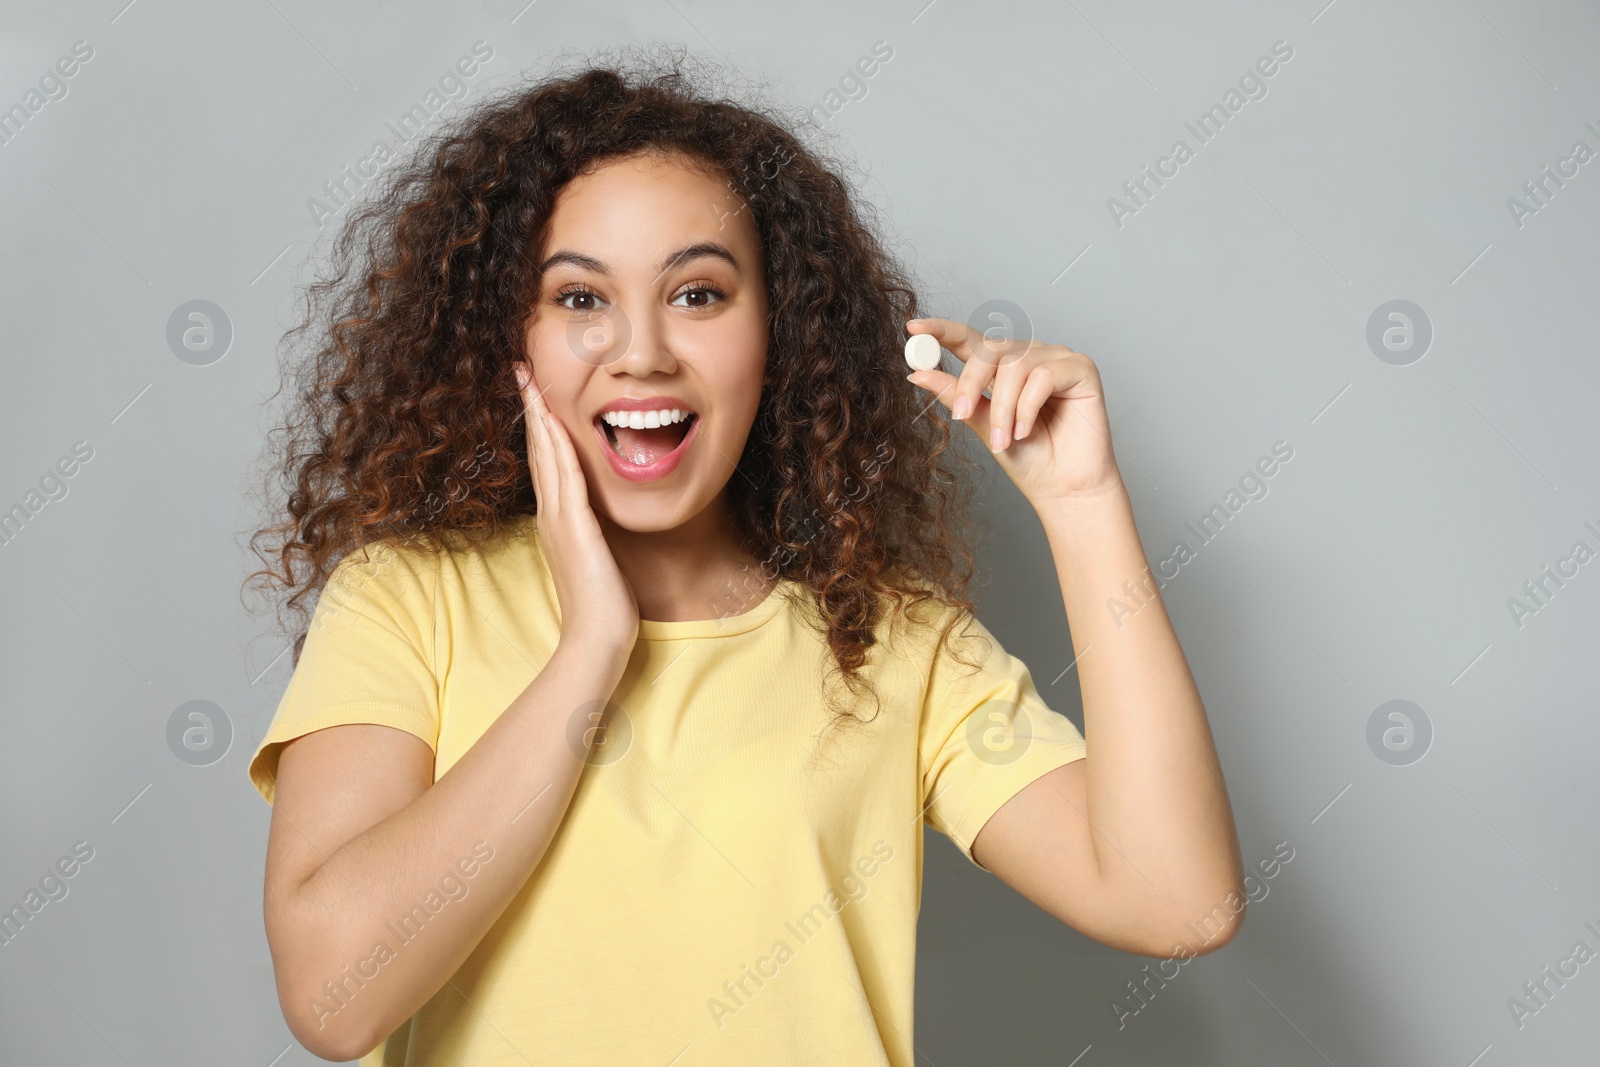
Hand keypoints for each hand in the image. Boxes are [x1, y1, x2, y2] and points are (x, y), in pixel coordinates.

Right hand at [513, 362, 639, 656]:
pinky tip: (553, 420)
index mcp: (558, 519)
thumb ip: (592, 533)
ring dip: (537, 415)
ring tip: (528, 379)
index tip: (534, 391)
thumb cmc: (602, 605)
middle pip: (537, 449)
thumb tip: (596, 519)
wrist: (598, 640)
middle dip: (530, 407)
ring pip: (546, 455)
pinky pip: (566, 477)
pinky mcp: (575, 528)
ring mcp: (560, 520)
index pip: (545, 460)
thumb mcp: (596, 556)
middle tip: (521, 369)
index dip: (538, 423)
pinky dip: (556, 446)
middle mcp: (552, 514)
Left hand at [904, 317, 1123, 506]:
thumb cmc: (1029, 459)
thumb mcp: (981, 425)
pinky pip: (1043, 375)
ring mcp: (1056, 359)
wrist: (1062, 489)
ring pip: (1015, 365)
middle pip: (990, 348)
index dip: (942, 330)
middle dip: (971, 382)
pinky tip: (1027, 430)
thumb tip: (918, 375)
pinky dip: (1028, 407)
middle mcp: (1029, 356)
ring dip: (1003, 408)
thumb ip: (956, 396)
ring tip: (1005, 439)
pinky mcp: (1080, 369)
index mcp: (1002, 368)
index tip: (913, 329)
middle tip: (962, 415)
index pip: (969, 339)